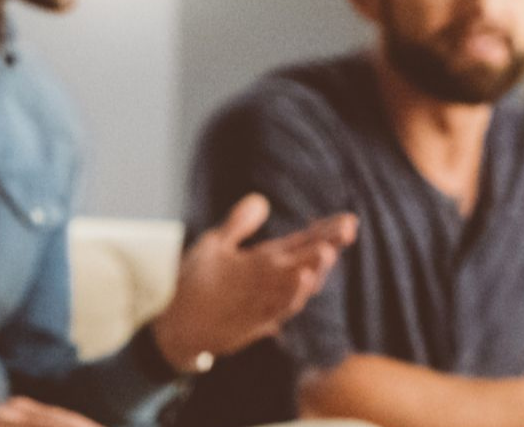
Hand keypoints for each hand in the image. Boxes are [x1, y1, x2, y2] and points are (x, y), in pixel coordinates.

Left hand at [153, 194, 357, 372]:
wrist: (174, 324)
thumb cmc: (195, 284)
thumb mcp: (215, 245)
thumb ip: (238, 224)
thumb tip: (260, 200)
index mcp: (268, 259)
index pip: (304, 242)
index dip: (326, 231)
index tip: (349, 219)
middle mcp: (274, 279)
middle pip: (309, 259)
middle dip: (330, 244)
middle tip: (349, 229)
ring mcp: (267, 299)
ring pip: (300, 284)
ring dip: (314, 269)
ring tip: (327, 251)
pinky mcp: (256, 320)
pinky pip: (280, 306)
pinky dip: (293, 293)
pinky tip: (303, 278)